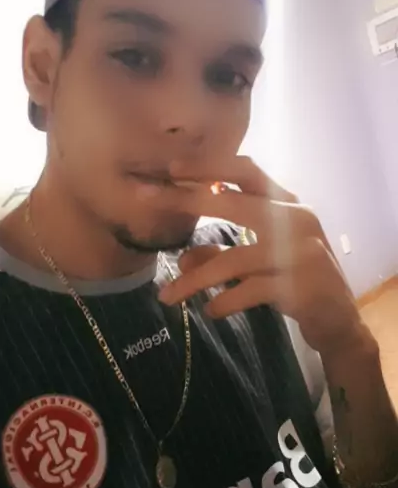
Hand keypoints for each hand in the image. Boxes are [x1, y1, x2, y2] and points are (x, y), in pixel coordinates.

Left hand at [159, 157, 365, 356]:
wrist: (339, 320)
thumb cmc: (295, 282)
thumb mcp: (257, 262)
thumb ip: (221, 255)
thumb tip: (180, 260)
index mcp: (288, 205)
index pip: (246, 172)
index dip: (209, 166)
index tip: (172, 168)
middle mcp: (297, 219)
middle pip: (234, 202)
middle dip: (187, 200)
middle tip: (148, 199)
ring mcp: (301, 252)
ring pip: (233, 259)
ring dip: (194, 280)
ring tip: (166, 297)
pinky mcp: (300, 286)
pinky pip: (248, 290)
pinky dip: (224, 302)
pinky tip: (210, 311)